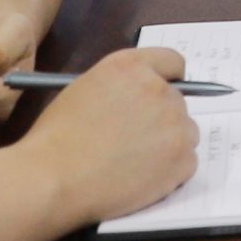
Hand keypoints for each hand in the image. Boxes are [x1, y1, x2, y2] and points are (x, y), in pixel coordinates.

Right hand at [21, 46, 201, 223]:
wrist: (53, 178)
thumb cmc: (57, 139)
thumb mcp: (84, 90)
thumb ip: (120, 86)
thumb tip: (136, 100)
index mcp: (131, 67)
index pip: (171, 61)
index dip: (168, 79)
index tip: (164, 93)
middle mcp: (158, 90)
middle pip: (177, 101)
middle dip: (162, 118)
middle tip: (137, 140)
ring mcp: (175, 124)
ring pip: (185, 132)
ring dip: (168, 145)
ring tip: (134, 163)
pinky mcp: (182, 159)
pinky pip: (187, 163)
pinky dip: (171, 173)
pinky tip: (141, 179)